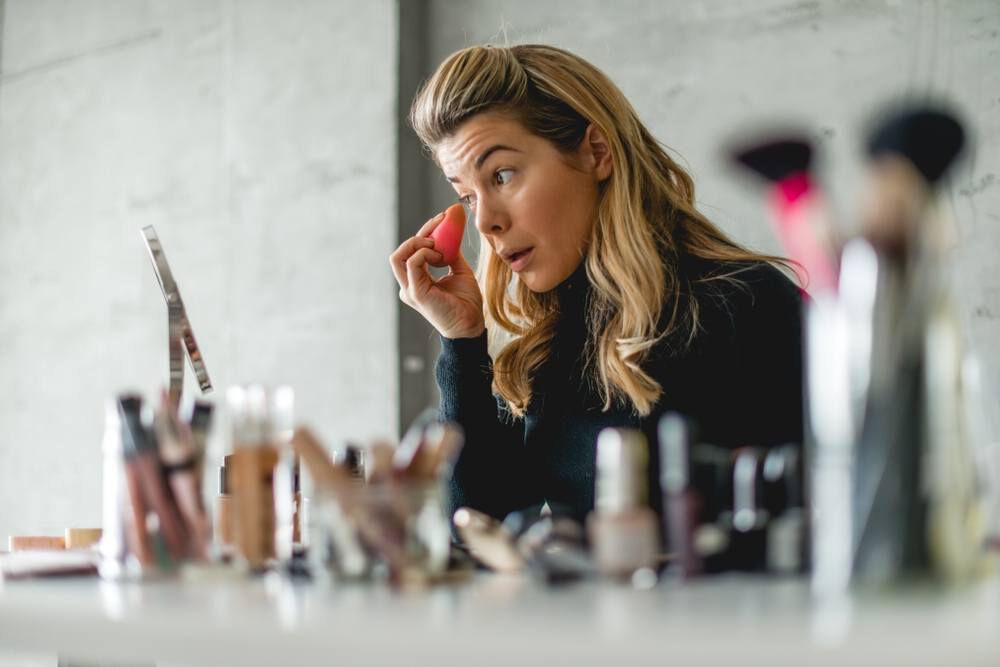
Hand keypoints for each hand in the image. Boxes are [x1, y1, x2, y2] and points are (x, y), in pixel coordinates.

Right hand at [390, 212, 485, 338]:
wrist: (471, 325)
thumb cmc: (466, 302)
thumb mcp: (459, 271)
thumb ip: (451, 254)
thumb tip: (451, 234)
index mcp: (416, 280)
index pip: (411, 251)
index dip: (425, 231)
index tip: (443, 218)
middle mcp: (409, 285)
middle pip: (402, 250)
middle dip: (421, 232)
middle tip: (441, 222)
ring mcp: (410, 290)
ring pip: (398, 256)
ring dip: (419, 243)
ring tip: (439, 247)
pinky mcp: (416, 293)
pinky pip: (412, 264)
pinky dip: (425, 253)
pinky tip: (441, 257)